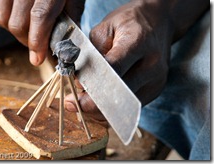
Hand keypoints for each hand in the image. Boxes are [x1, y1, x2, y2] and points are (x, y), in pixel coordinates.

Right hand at [0, 0, 84, 65]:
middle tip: (37, 46)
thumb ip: (71, 22)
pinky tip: (16, 17)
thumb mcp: (74, 1)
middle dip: (27, 41)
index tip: (38, 59)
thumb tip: (65, 47)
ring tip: (28, 30)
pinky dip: (3, 17)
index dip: (38, 42)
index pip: (39, 17)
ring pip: (2, 19)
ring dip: (15, 31)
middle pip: (17, 23)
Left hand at [65, 0, 173, 122]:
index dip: (91, 88)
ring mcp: (156, 80)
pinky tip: (101, 98)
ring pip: (123, 107)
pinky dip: (112, 106)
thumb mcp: (104, 28)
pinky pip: (129, 105)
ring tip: (86, 99)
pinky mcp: (155, 90)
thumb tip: (81, 83)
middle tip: (74, 104)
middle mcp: (152, 65)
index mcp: (138, 42)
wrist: (157, 22)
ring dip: (101, 108)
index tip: (72, 101)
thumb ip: (92, 54)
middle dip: (93, 104)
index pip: (113, 70)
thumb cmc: (129, 23)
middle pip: (119, 95)